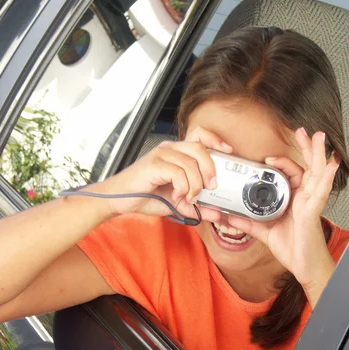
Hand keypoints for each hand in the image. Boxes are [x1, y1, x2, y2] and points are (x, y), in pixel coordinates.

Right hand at [90, 127, 232, 221]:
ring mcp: (160, 155)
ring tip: (189, 197)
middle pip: (199, 148)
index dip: (216, 140)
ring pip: (190, 163)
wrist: (120, 200)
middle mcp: (169, 149)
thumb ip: (197, 206)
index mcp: (176, 153)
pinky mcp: (153, 164)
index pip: (199, 135)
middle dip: (210, 169)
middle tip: (210, 187)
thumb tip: (217, 214)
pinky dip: (183, 186)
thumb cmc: (146, 196)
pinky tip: (177, 195)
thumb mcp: (177, 202)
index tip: (228, 152)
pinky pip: (178, 172)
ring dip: (195, 184)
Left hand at [228, 129, 339, 306]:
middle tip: (301, 131)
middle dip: (306, 149)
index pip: (291, 174)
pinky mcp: (313, 212)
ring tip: (318, 137)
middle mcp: (305, 198)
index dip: (282, 163)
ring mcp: (311, 203)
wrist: (304, 267)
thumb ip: (248, 223)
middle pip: (307, 167)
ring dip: (317, 154)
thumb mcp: (265, 232)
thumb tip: (228, 216)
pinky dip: (326, 177)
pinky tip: (331, 164)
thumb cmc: (293, 249)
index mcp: (294, 200)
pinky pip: (321, 191)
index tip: (267, 158)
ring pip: (317, 173)